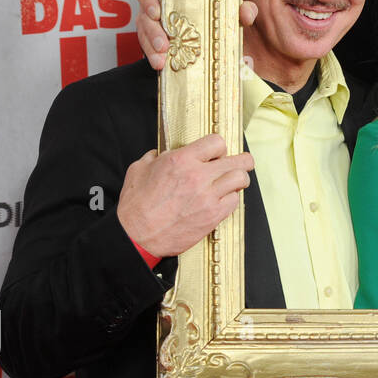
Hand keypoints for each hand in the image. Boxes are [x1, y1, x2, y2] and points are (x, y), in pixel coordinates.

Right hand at [115, 134, 254, 257]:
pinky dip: (232, 198)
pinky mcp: (213, 215)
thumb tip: (161, 153)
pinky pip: (235, 201)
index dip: (219, 147)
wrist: (136, 235)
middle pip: (238, 161)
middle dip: (242, 161)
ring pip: (241, 179)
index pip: (217, 142)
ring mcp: (208, 196)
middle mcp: (198, 176)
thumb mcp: (139, 170)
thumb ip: (155, 157)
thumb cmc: (136, 206)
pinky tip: (223, 199)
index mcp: (180, 161)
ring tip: (233, 182)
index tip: (217, 153)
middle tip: (241, 163)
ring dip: (239, 180)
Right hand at [133, 0, 257, 71]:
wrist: (217, 37)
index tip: (157, 13)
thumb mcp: (230, 11)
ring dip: (151, 49)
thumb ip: (242, 9)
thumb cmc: (219, 15)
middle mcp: (156, 8)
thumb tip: (246, 13)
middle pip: (144, 17)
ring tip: (161, 61)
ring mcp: (152, 27)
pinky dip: (154, 57)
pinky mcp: (153, 44)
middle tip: (164, 45)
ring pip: (144, 35)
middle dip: (152, 32)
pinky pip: (148, 50)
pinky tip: (162, 66)